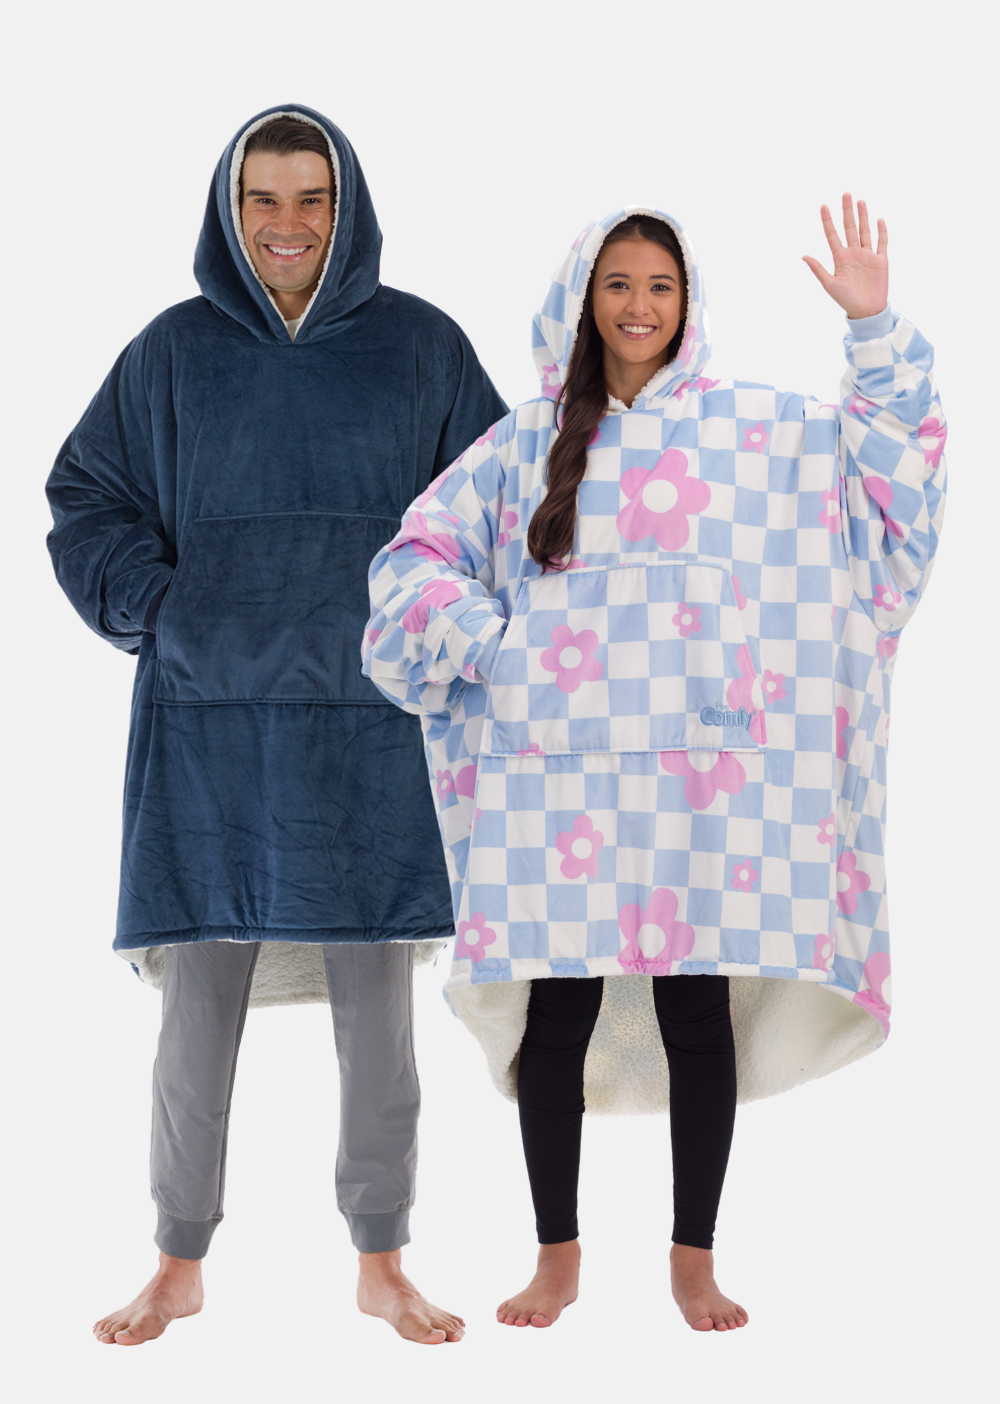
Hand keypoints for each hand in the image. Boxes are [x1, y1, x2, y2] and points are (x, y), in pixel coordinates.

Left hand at [803, 193, 887, 319]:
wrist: (866, 311)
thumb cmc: (845, 300)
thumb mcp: (829, 285)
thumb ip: (818, 269)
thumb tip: (803, 256)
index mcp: (840, 258)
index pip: (832, 235)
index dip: (827, 221)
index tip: (823, 206)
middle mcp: (853, 253)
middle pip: (849, 228)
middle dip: (847, 211)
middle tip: (845, 194)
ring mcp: (867, 255)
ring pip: (864, 231)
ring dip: (863, 216)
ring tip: (860, 201)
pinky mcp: (881, 261)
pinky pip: (882, 243)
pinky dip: (881, 232)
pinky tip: (878, 220)